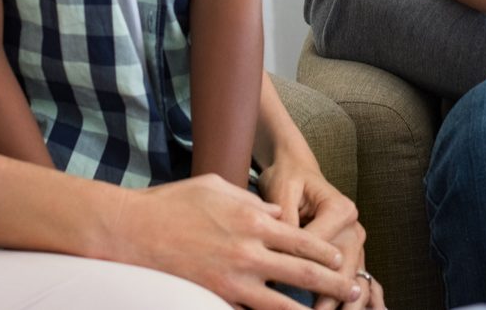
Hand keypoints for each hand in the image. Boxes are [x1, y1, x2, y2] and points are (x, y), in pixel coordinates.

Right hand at [110, 174, 355, 309]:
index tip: (342, 259)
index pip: (303, 239)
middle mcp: (249, 253)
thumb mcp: (218, 187)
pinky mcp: (215, 298)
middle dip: (333, 284)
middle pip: (303, 273)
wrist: (132, 230)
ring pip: (283, 305)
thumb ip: (253, 202)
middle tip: (354, 291)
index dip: (327, 252)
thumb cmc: (173, 203)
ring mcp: (232, 281)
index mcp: (253, 222)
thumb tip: (279, 214)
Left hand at [259, 149, 381, 309]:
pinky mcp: (350, 254)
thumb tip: (277, 253)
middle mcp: (353, 227)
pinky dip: (348, 299)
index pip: (318, 247)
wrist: (297, 170)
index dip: (297, 267)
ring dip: (340, 302)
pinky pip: (352, 280)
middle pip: (342, 269)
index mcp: (340, 209)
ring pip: (351, 279)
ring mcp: (355, 243)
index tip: (278, 283)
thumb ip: (283, 219)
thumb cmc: (287, 178)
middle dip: (327, 295)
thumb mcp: (281, 190)